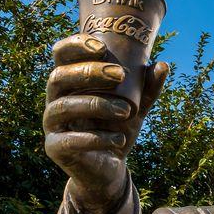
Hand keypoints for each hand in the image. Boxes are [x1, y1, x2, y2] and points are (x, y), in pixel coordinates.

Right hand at [44, 34, 167, 213]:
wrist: (110, 167)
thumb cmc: (118, 127)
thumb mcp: (137, 107)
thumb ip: (148, 88)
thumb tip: (162, 65)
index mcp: (69, 82)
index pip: (60, 54)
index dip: (75, 46)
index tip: (101, 47)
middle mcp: (54, 99)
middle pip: (58, 77)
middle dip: (89, 72)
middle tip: (120, 74)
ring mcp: (51, 124)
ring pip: (65, 106)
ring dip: (97, 105)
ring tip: (126, 111)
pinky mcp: (54, 148)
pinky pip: (70, 140)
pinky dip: (97, 138)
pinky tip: (119, 138)